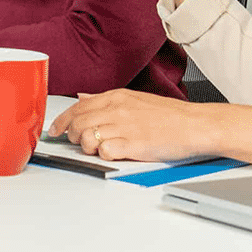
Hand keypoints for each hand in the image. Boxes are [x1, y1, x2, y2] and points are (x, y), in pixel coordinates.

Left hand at [45, 89, 215, 161]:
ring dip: (88, 147)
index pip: (77, 107)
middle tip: (80, 143)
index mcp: (116, 96)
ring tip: (101, 148)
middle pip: (77, 123)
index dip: (62, 121)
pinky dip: (104, 155)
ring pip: (86, 138)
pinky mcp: (132, 145)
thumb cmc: (171, 115)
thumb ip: (106, 99)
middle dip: (73, 136)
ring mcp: (123, 126)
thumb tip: (83, 97)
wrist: (196, 125)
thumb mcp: (135, 99)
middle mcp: (116, 109)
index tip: (55, 131)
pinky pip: (104, 151)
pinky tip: (114, 153)